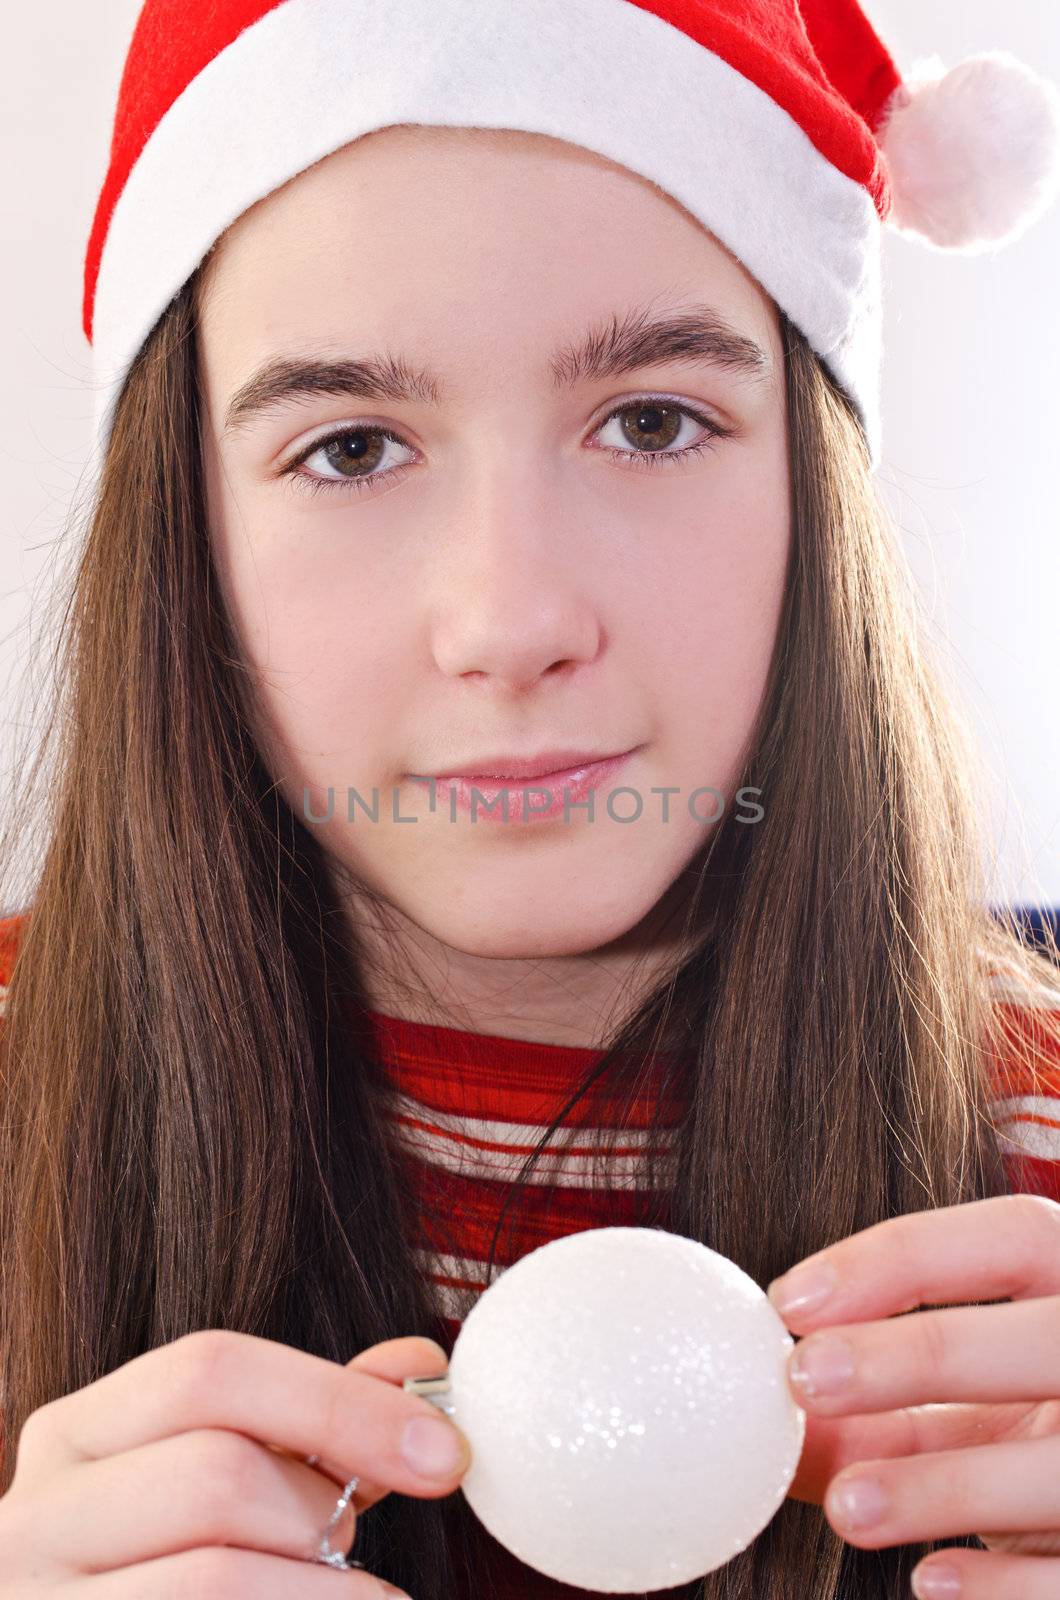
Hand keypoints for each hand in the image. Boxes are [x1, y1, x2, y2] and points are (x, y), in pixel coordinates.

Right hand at [0, 1328, 469, 1597]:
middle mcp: (37, 1516)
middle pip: (217, 1474)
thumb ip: (312, 1423)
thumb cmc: (160, 1571)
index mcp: (77, 1434)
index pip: (210, 1371)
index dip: (340, 1402)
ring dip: (326, 1590)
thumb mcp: (222, 1479)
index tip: (444, 1450)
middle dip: (323, 1507)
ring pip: (216, 1575)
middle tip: (361, 1538)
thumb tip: (420, 1367)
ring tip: (362, 1597)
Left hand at [765, 1194, 1059, 1598]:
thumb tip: (769, 1427)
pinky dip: (1001, 1584)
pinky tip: (931, 1579)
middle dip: (917, 1355)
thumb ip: (886, 1403)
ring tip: (847, 1506)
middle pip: (1038, 1339)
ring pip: (1057, 1470)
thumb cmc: (1043, 1428)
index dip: (900, 1259)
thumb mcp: (982, 1400)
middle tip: (806, 1377)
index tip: (791, 1300)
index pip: (1011, 1238)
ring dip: (940, 1486)